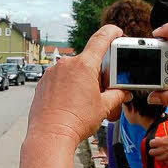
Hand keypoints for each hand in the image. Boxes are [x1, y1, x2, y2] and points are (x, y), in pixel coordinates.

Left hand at [27, 25, 131, 147]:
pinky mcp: (43, 82)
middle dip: (96, 70)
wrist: (50, 135)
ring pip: (72, 70)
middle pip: (87, 59)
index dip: (111, 32)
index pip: (101, 39)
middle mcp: (66, 64)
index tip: (116, 32)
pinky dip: (66, 86)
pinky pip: (59, 79)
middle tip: (102, 87)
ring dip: (80, 79)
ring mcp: (52, 73)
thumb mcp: (104, 107)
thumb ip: (117, 95)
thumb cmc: (76, 121)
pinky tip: (69, 102)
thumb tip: (124, 92)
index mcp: (84, 65)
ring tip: (83, 100)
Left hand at [148, 132, 167, 162]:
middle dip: (153, 151)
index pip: (151, 143)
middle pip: (151, 153)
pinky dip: (166, 161)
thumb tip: (158, 139)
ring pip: (157, 159)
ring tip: (162, 154)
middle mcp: (163, 150)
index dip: (152, 143)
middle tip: (156, 149)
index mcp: (162, 142)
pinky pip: (165, 163)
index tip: (155, 143)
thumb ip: (164, 137)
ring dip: (158, 156)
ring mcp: (167, 157)